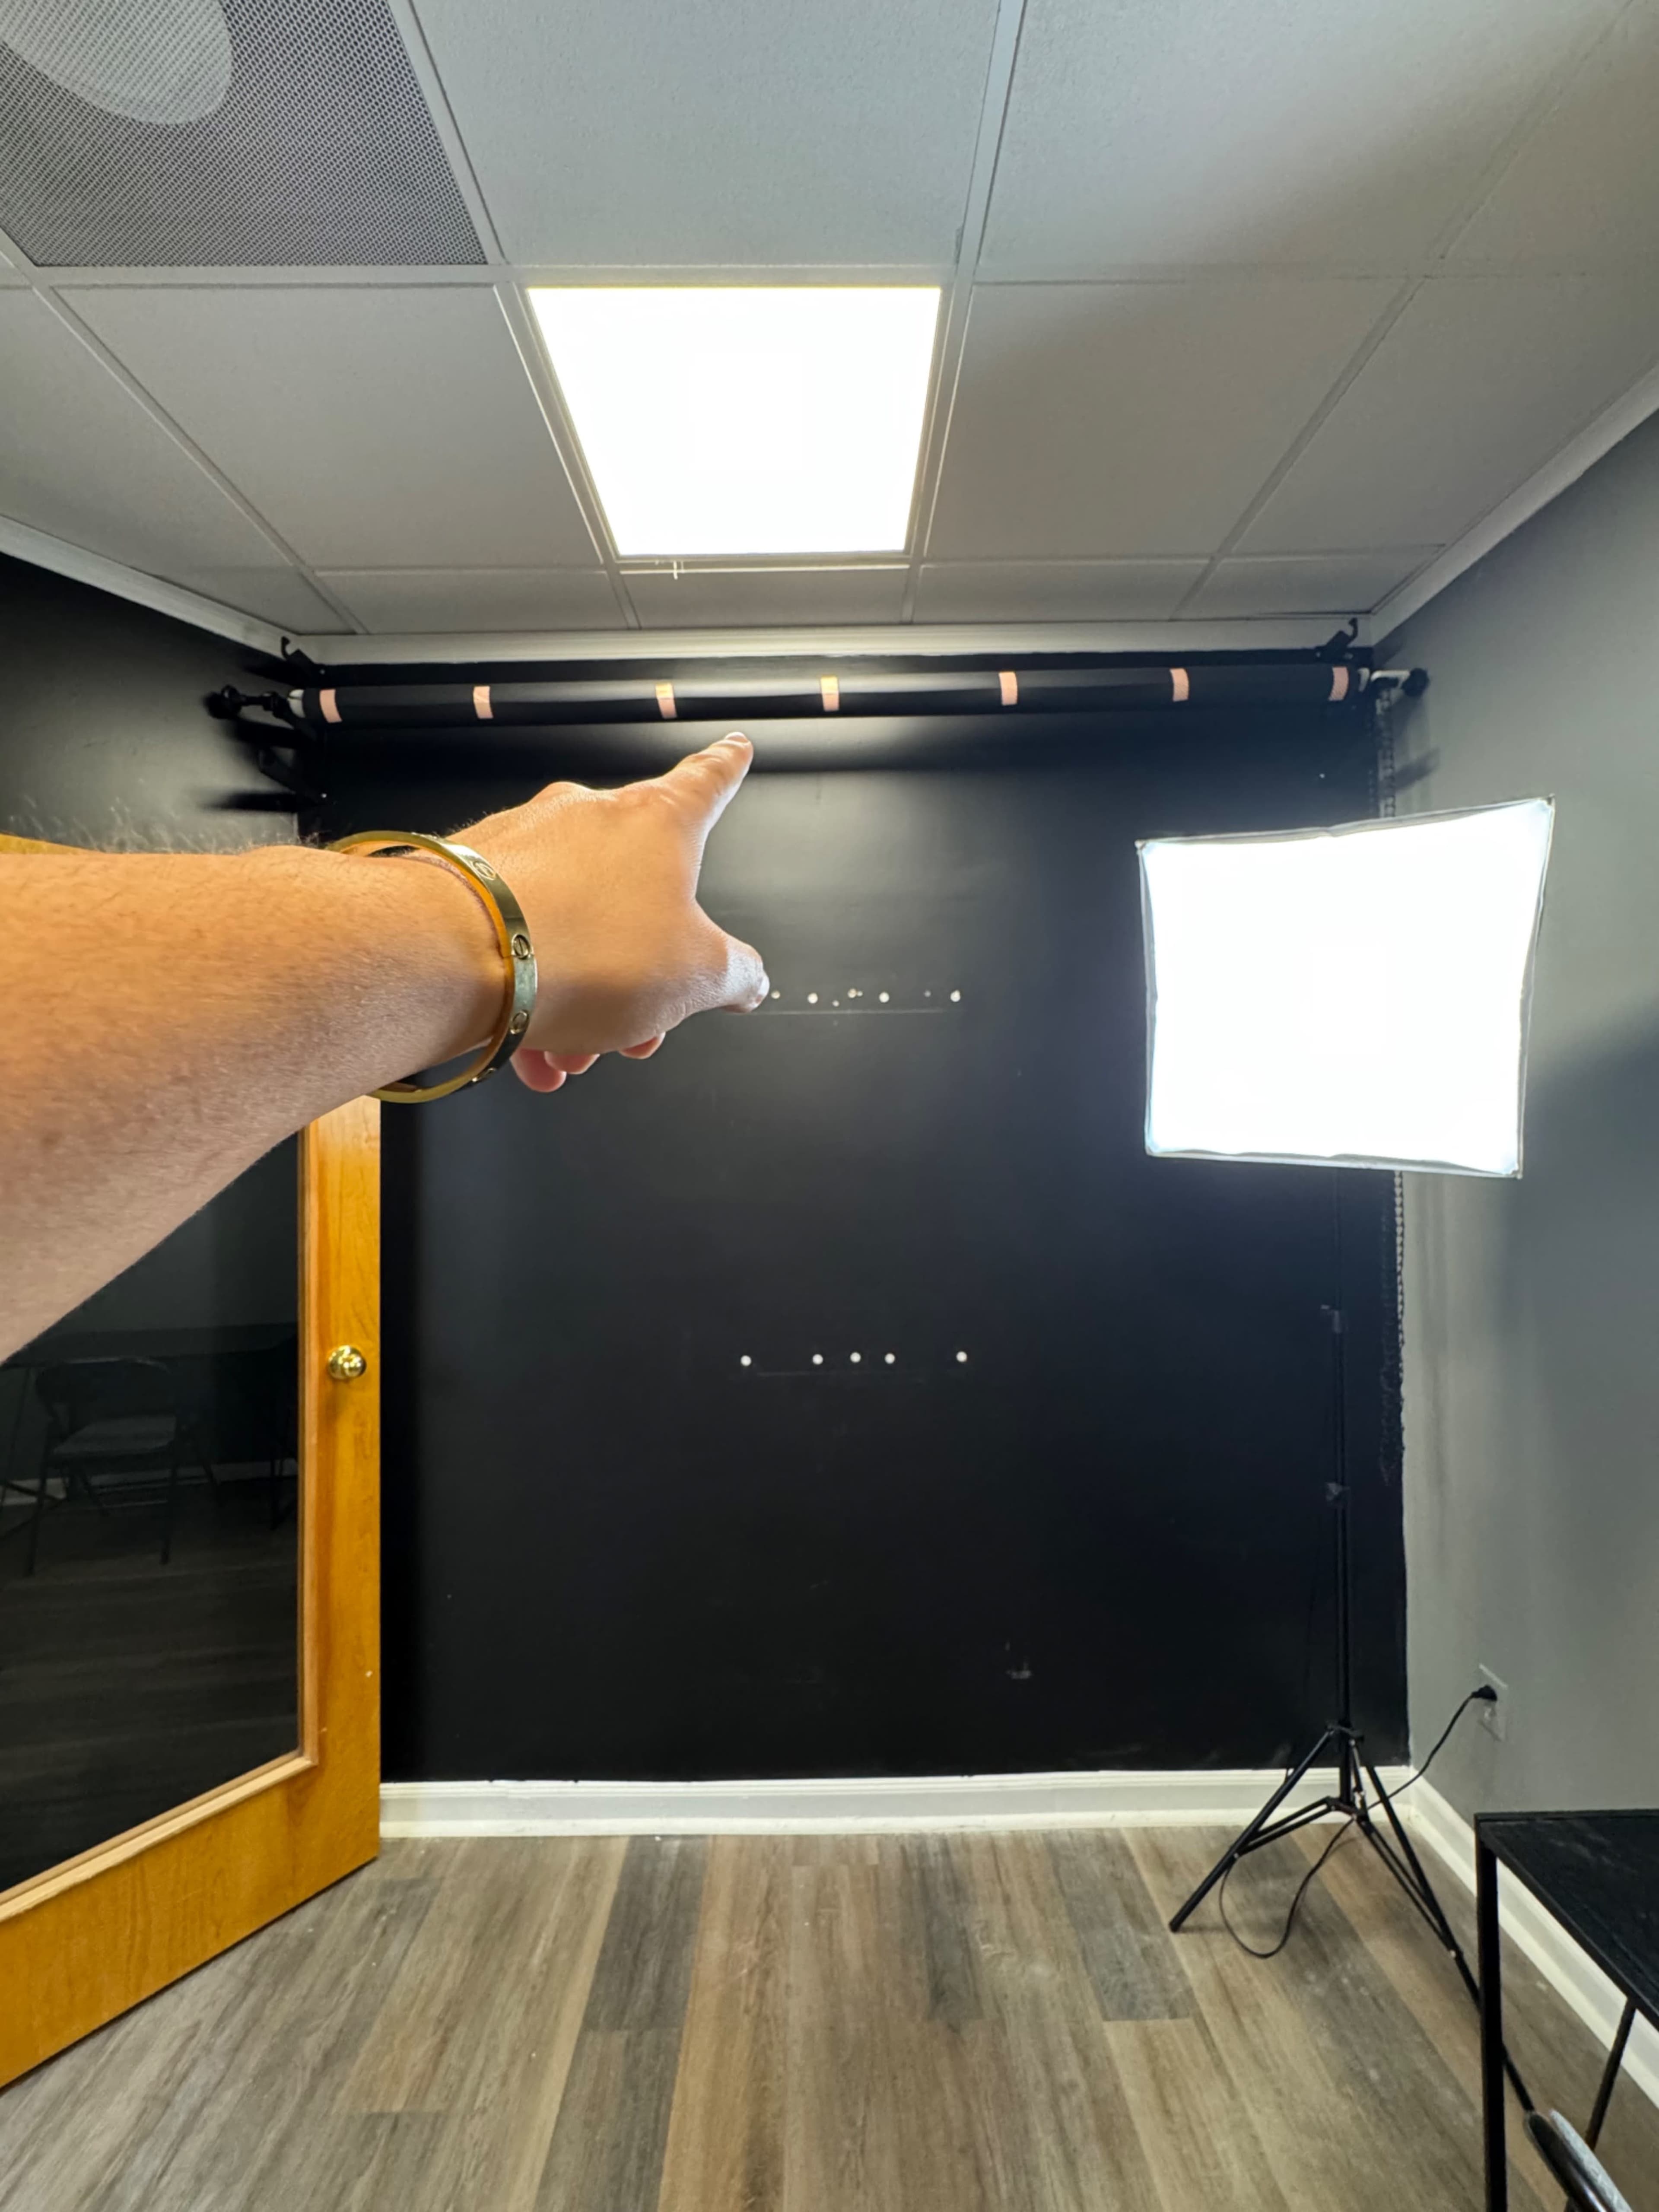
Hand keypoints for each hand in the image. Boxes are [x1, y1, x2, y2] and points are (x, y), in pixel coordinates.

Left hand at [463, 732, 767, 1091]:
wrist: (453, 958)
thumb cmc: (581, 951)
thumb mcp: (693, 976)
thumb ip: (733, 973)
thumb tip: (749, 977)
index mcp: (656, 824)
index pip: (706, 782)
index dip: (726, 768)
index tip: (734, 749)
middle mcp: (586, 818)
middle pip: (634, 891)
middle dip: (642, 968)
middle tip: (642, 1024)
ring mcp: (524, 844)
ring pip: (573, 925)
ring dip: (583, 995)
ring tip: (574, 1052)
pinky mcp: (468, 878)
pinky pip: (517, 937)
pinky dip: (530, 993)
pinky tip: (529, 1051)